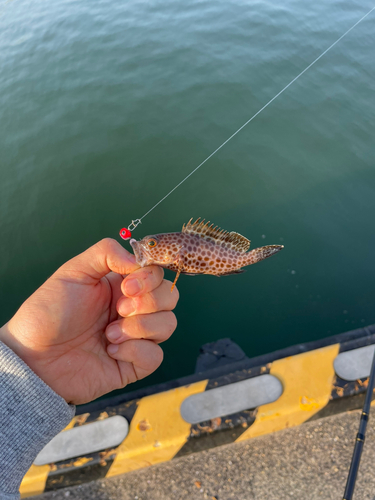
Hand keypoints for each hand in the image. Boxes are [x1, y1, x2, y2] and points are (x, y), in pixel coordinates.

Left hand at [0, 238, 178, 404]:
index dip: (149, 279)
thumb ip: (106, 253)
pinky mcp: (133, 364)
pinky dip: (135, 351)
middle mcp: (132, 309)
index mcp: (121, 285)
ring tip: (108, 334)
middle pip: (170, 297)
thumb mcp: (73, 272)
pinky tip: (110, 351)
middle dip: (147, 302)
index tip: (126, 286)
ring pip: (168, 324)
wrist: (34, 358)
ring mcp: (135, 337)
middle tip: (118, 309)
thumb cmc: (49, 313)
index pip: (157, 274)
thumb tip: (138, 259)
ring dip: (139, 328)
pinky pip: (156, 356)